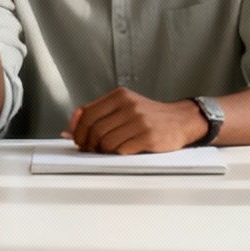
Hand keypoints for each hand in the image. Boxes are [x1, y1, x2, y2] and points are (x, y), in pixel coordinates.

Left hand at [64, 88, 205, 153]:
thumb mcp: (123, 107)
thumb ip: (96, 115)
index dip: (78, 131)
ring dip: (103, 151)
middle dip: (88, 144)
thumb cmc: (148, 116)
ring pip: (106, 142)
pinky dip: (118, 154)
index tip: (79, 140)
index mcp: (120, 96)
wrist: (181, 120)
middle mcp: (129, 105)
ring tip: (109, 151)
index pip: (87, 114)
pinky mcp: (149, 136)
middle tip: (91, 150)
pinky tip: (124, 150)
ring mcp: (140, 121)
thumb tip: (68, 130)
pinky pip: (122, 150)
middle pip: (94, 130)